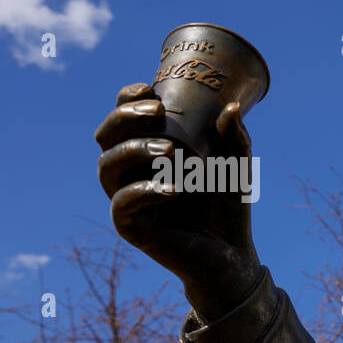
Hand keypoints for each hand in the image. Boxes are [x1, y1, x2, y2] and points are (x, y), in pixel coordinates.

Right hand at [94, 82, 262, 319]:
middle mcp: (130, 172)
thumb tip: (231, 107)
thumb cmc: (227, 205)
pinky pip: (123, 205)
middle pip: (106, 136)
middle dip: (125, 118)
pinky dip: (145, 191)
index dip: (127, 100)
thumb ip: (233, 137)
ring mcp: (127, 199)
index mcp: (146, 150)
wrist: (233, 252)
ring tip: (170, 151)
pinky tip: (174, 189)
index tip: (151, 89)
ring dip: (134, 150)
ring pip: (107, 166)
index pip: (123, 119)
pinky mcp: (131, 228)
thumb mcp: (235, 166)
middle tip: (158, 113)